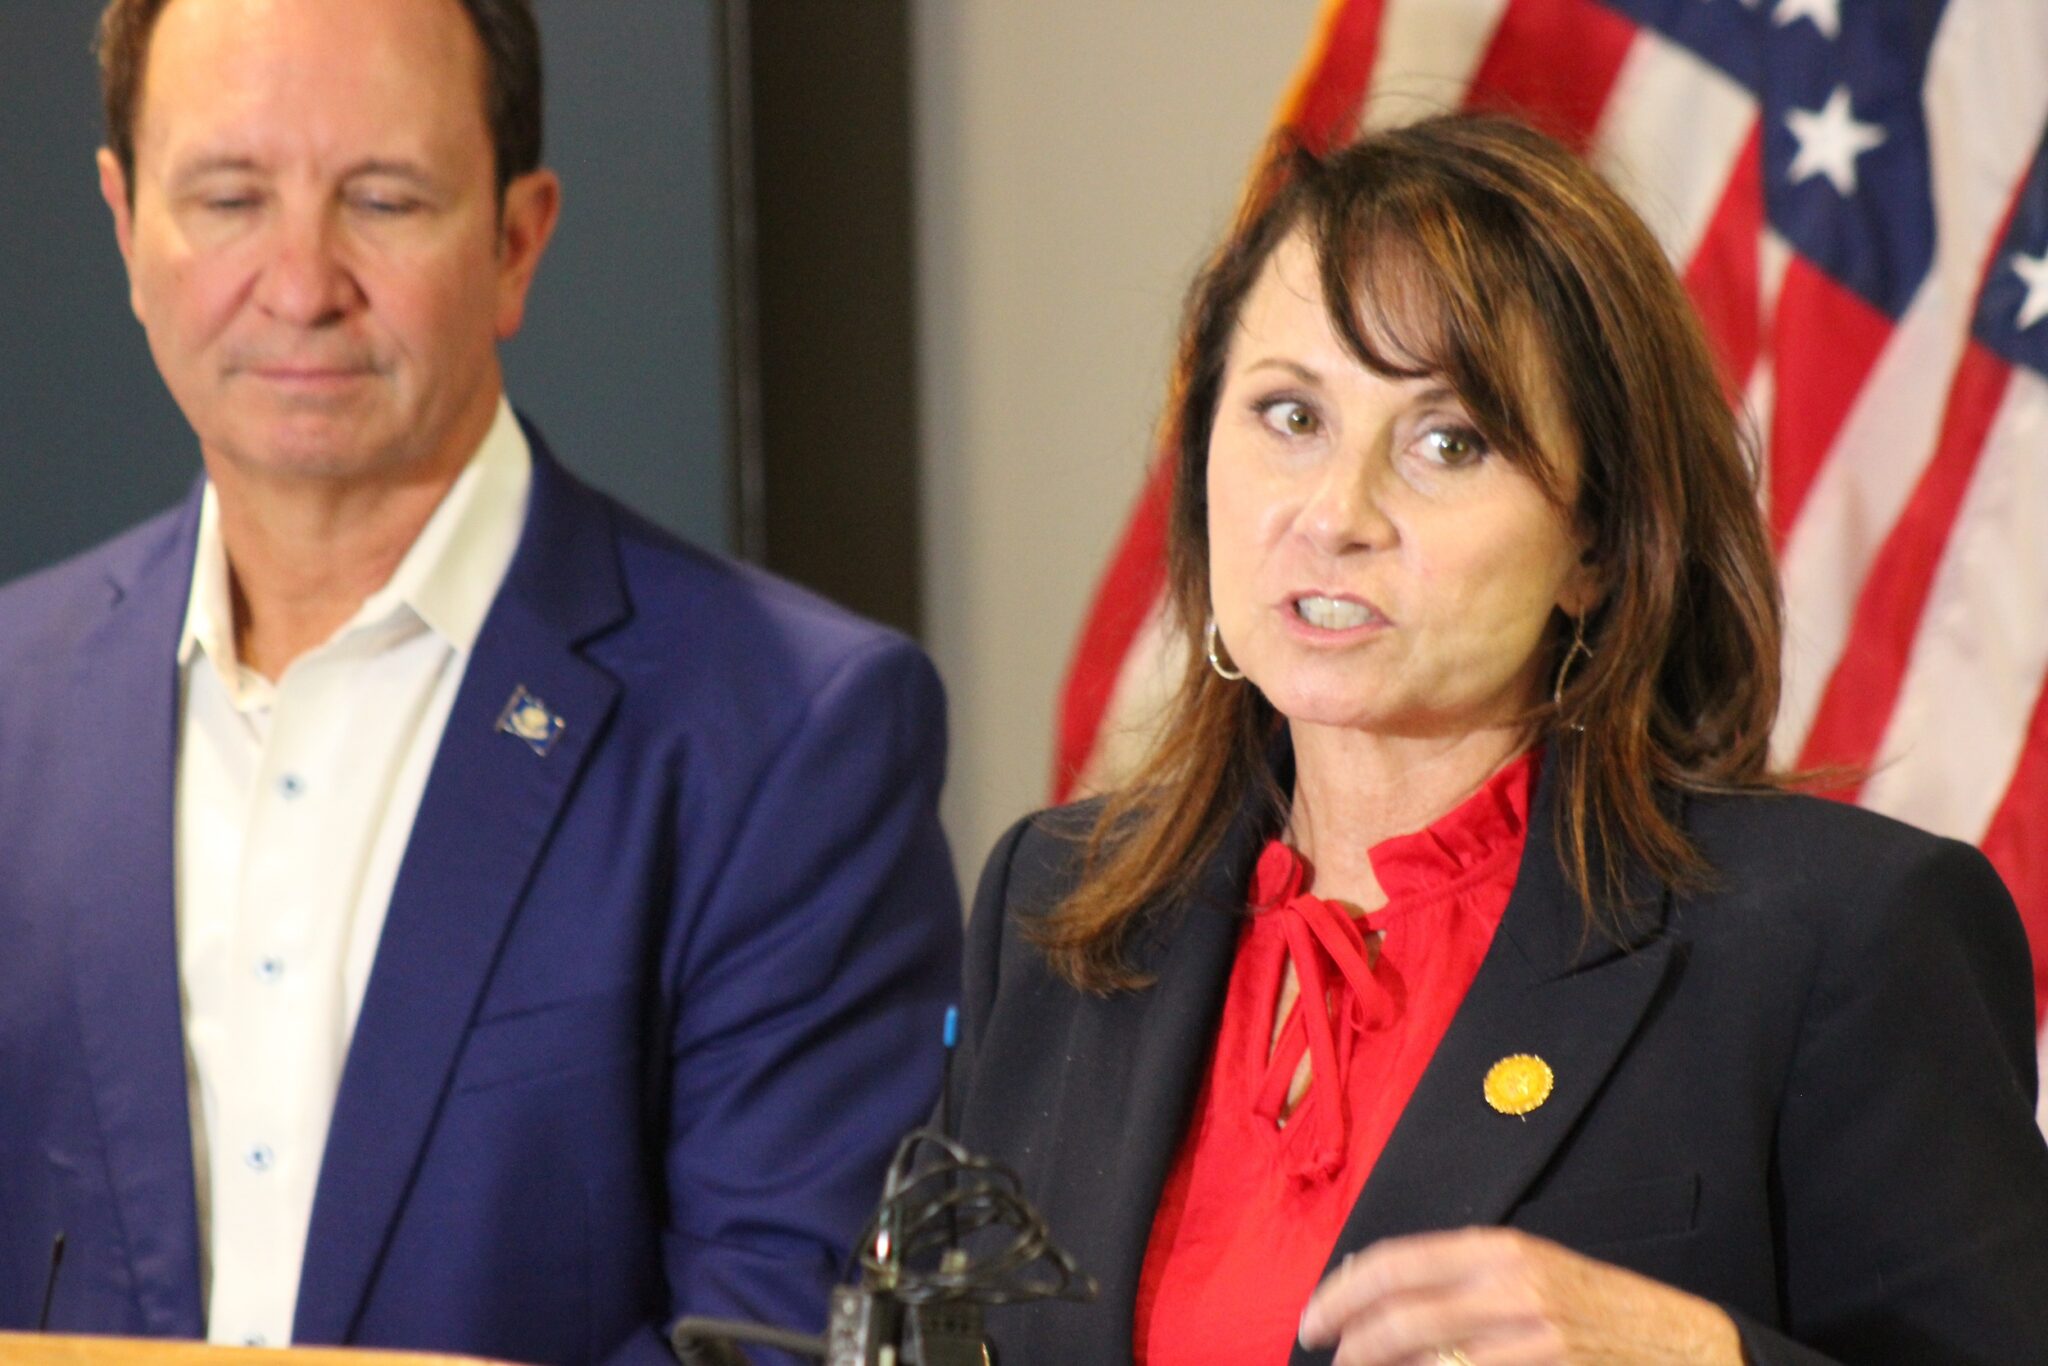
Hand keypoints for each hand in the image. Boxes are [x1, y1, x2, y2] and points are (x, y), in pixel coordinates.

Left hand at [1296, 1227, 1743, 1363]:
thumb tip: (1377, 1291)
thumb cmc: (1600, 1307)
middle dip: (1349, 1349)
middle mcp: (1513, 1289)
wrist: (1688, 1345)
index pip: (1394, 1265)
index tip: (1313, 1322)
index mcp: (1500, 1250)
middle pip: (1399, 1320)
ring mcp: (1533, 1340)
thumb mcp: (1530, 1271)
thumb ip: (1462, 1279)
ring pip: (1427, 1362)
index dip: (1341, 1295)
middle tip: (1329, 1364)